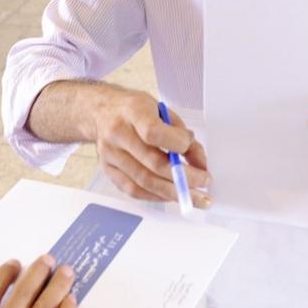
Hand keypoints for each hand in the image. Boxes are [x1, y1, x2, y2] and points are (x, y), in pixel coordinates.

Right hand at [93, 88, 210, 205]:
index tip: (194, 153)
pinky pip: (134, 190)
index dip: (178, 146)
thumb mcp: (162, 112)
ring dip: (174, 193)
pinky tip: (171, 195)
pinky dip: (156, 196)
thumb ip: (183, 135)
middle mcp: (118, 133)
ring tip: (195, 197)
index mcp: (133, 112)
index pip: (153, 133)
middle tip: (204, 182)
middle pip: (152, 164)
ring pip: (145, 182)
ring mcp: (110, 154)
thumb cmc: (135, 110)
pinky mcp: (107, 170)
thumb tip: (200, 164)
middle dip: (184, 178)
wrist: (102, 111)